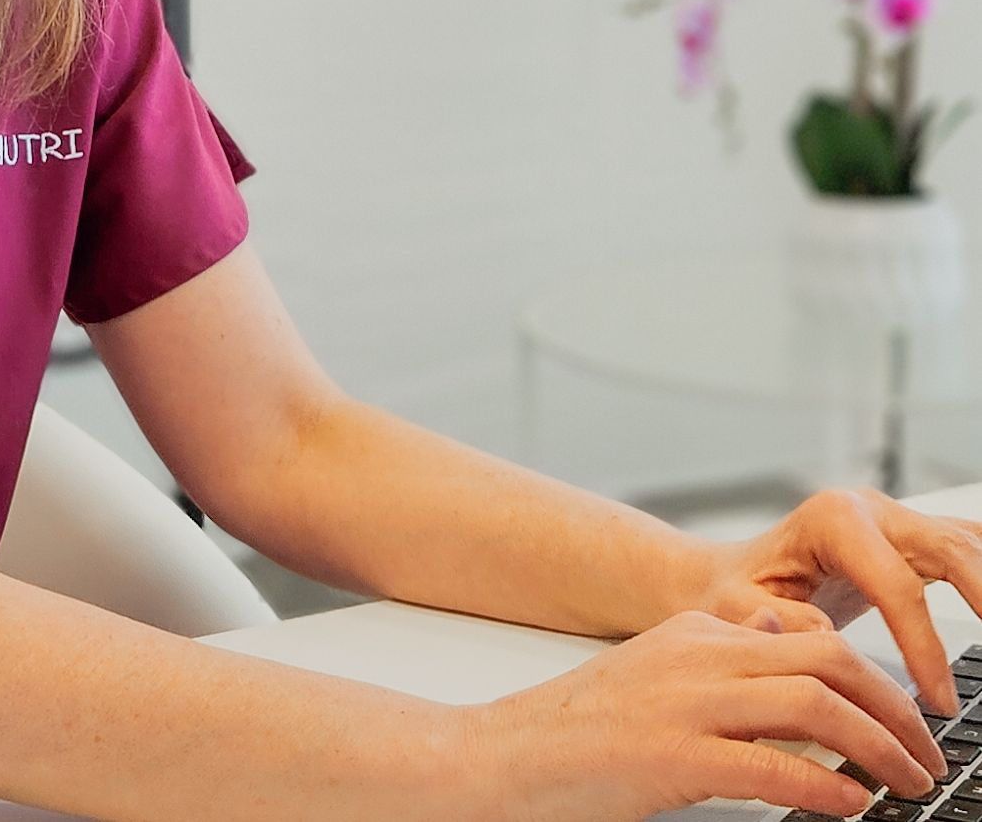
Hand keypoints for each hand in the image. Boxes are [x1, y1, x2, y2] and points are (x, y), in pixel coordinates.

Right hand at [474, 607, 945, 821]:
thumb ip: (718, 652)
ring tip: (907, 785)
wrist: (506, 756)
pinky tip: (852, 808)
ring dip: (878, 748)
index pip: (810, 638)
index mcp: (693, 633)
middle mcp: (695, 656)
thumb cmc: (581, 729)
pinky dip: (827, 788)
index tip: (907, 722)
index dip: (875, 679)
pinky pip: (774, 767)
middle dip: (893, 708)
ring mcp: (684, 705)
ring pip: (812, 704)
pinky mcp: (673, 759)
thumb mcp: (655, 671)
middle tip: (927, 755)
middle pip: (826, 660)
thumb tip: (777, 630)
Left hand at [684, 484, 981, 716]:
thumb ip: (778, 622)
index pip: (897, 586)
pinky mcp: (912, 538)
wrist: (728, 577)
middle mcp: (870, 509)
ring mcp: (896, 519)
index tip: (940, 703)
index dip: (924, 647)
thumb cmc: (733, 594)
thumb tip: (823, 635)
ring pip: (969, 545)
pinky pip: (968, 550)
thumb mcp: (739, 609)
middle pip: (953, 552)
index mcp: (832, 521)